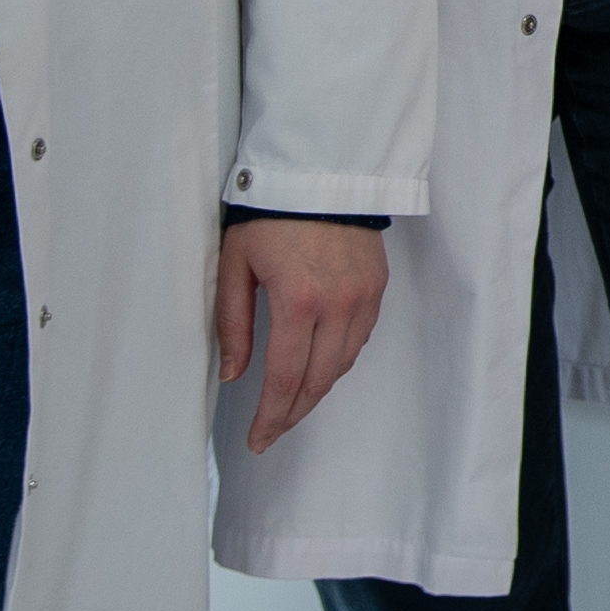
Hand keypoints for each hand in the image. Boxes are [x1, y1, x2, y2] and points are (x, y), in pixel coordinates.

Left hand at [214, 219, 386, 455]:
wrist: (321, 170)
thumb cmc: (270, 214)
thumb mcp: (234, 265)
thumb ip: (232, 323)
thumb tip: (233, 374)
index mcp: (297, 301)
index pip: (285, 378)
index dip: (270, 417)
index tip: (256, 440)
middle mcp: (337, 305)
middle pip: (318, 381)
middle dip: (293, 413)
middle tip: (271, 433)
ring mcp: (363, 297)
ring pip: (342, 364)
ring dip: (316, 390)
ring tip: (291, 404)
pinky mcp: (377, 287)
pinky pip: (359, 339)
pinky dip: (338, 360)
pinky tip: (319, 365)